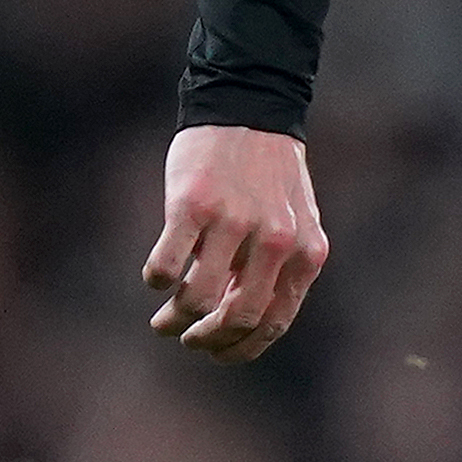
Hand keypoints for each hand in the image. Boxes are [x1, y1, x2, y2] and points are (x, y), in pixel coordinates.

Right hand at [146, 125, 329, 361]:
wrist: (247, 108)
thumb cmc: (267, 174)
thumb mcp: (294, 224)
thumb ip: (277, 270)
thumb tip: (236, 322)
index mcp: (306, 253)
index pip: (273, 322)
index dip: (240, 348)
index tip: (215, 353)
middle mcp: (276, 242)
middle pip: (236, 317)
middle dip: (206, 339)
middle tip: (186, 339)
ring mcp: (234, 223)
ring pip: (197, 298)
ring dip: (173, 318)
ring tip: (162, 318)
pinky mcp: (193, 205)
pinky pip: (167, 265)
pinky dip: (157, 280)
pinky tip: (155, 278)